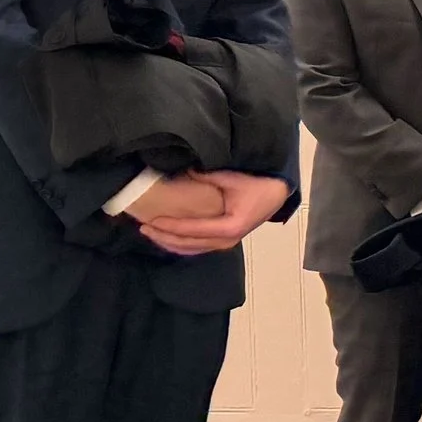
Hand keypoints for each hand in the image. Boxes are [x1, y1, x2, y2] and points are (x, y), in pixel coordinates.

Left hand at [138, 170, 290, 255]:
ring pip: (191, 249)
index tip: (151, 220)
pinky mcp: (223, 241)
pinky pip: (197, 247)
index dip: (169, 226)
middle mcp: (226, 240)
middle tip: (143, 227)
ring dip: (169, 242)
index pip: (191, 230)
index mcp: (229, 227)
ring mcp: (225, 243)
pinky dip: (180, 244)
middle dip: (163, 237)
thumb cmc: (258, 186)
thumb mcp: (233, 178)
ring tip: (151, 232)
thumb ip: (207, 177)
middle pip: (188, 244)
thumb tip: (182, 172)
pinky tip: (167, 238)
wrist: (277, 195)